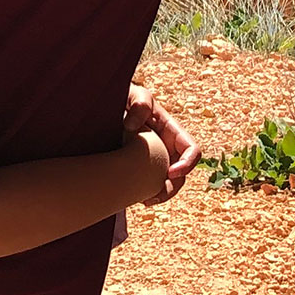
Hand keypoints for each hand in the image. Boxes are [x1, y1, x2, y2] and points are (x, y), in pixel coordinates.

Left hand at [123, 85, 200, 200]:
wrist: (103, 106)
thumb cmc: (123, 97)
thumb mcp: (133, 93)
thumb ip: (140, 101)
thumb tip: (134, 125)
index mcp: (171, 131)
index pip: (192, 150)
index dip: (187, 164)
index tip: (171, 173)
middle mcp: (166, 147)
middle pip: (181, 175)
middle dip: (172, 188)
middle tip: (155, 195)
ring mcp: (155, 159)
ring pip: (167, 184)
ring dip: (161, 195)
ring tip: (145, 200)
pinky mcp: (141, 169)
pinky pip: (151, 186)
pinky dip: (147, 194)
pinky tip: (136, 197)